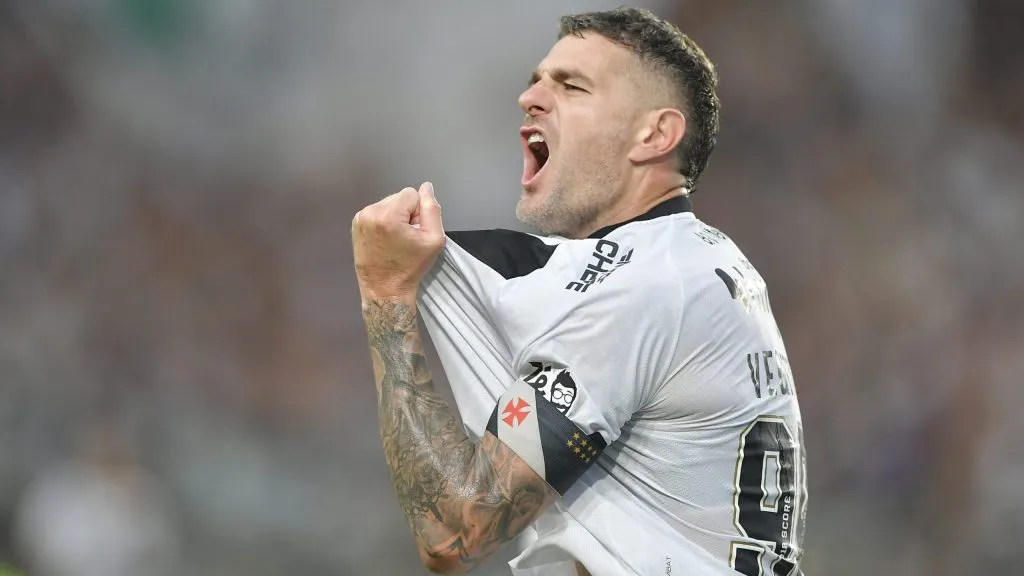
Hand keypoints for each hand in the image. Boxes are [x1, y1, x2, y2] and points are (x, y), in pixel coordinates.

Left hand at [352, 182, 444, 301]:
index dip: (419, 213)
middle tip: (406, 238)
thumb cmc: (410, 268)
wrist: (384, 289)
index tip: (415, 232)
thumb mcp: (433, 239)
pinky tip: (386, 239)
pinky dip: (385, 221)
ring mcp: (360, 218)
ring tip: (396, 240)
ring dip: (396, 217)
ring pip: (389, 203)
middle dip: (406, 213)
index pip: (412, 194)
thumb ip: (432, 209)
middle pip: (399, 197)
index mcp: (388, 215)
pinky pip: (377, 212)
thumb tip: (426, 187)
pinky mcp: (356, 224)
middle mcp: (370, 212)